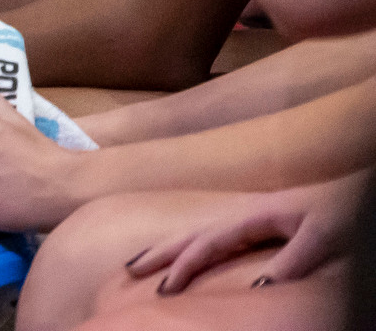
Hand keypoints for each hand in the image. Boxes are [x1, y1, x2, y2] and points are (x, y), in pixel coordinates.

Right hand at [126, 174, 365, 293]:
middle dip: (160, 251)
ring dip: (169, 247)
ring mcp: (250, 219)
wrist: (356, 192)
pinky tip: (190, 255)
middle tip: (130, 269)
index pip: (207, 243)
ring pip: (198, 232)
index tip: (163, 290)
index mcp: (253, 216)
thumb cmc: (343, 210)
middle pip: (191, 232)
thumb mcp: (323, 234)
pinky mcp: (260, 226)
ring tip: (143, 261)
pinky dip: (192, 247)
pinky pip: (214, 238)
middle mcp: (244, 216)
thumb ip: (293, 259)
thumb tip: (258, 288)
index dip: (183, 265)